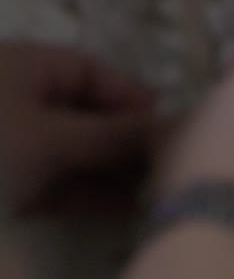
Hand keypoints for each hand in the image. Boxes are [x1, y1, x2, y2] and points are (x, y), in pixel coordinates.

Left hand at [0, 42, 155, 216]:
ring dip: (114, 173)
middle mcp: (15, 103)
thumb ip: (113, 135)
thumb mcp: (49, 138)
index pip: (88, 71)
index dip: (130, 95)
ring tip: (156, 191)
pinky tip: (126, 209)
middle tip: (169, 164)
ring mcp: (9, 148)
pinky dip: (89, 194)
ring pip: (73, 154)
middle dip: (126, 141)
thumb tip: (172, 126)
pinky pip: (56, 184)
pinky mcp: (5, 188)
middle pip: (85, 116)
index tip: (168, 124)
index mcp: (19, 69)